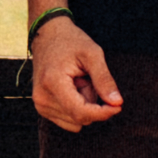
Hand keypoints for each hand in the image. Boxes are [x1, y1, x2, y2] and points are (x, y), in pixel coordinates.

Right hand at [28, 16, 122, 131]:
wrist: (47, 35)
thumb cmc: (70, 41)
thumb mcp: (92, 54)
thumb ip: (104, 80)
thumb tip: (117, 103)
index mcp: (53, 83)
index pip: (81, 113)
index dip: (103, 113)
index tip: (117, 106)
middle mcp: (42, 98)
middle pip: (80, 118)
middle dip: (92, 104)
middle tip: (88, 79)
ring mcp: (40, 105)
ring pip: (76, 121)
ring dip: (84, 105)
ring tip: (78, 82)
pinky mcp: (42, 108)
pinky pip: (69, 121)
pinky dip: (76, 108)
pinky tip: (72, 89)